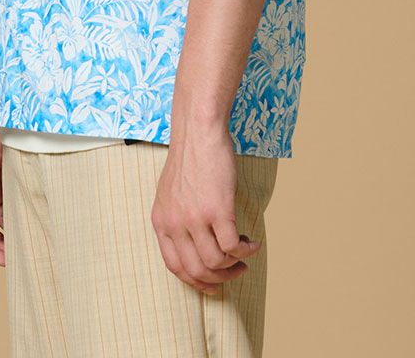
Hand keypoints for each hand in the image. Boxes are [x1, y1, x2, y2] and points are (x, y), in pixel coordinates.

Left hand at [150, 121, 260, 293]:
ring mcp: (195, 218)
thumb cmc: (190, 156)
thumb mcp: (170, 192)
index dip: (196, 281)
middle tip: (235, 271)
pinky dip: (246, 250)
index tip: (212, 284)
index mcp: (161, 220)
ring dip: (235, 265)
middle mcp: (175, 223)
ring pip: (216, 263)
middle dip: (219, 278)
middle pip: (196, 270)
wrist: (198, 130)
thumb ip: (176, 218)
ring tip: (245, 254)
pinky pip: (233, 247)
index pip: (175, 266)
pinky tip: (252, 242)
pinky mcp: (217, 210)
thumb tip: (194, 244)